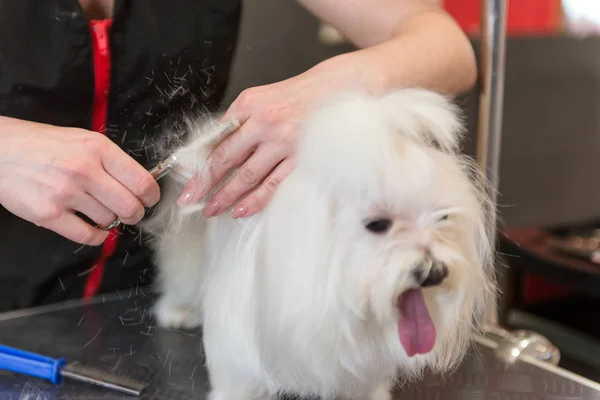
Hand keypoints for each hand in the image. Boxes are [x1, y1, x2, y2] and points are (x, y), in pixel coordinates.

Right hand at [0, 117, 159, 245]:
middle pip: (130, 206)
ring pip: (109, 220)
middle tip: (131, 212)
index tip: (149, 200)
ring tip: (102, 212)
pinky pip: (87, 236)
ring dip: (111, 221)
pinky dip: (97, 236)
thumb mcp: (82, 140)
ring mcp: (65, 193)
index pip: (142, 181)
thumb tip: (139, 183)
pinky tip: (95, 229)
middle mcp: (84, 170)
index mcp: (98, 148)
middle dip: (135, 214)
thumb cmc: (42, 144)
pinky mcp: (48, 214)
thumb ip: (111, 160)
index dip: (151, 196)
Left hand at [177, 67, 344, 218]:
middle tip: (191, 201)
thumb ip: (237, 122)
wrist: (335, 91)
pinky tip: (241, 210)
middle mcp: (265, 122)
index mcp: (249, 105)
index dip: (199, 163)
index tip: (188, 181)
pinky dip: (255, 200)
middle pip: (226, 159)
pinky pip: (273, 185)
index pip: (216, 140)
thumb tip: (211, 150)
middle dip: (205, 184)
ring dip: (226, 196)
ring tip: (212, 209)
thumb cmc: (295, 97)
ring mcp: (284, 142)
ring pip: (247, 176)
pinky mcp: (301, 158)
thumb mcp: (259, 99)